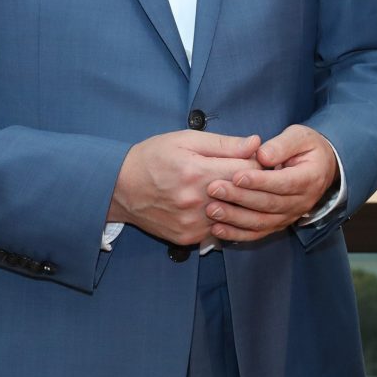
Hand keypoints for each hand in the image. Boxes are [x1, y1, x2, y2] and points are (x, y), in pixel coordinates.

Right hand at [109, 129, 262, 245]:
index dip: (257, 164)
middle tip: (248, 176)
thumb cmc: (153, 158)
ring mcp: (192, 223)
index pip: (249, 171)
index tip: (255, 160)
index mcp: (198, 173)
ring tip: (230, 190)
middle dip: (252, 185)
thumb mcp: (186, 140)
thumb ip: (224, 143)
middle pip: (245, 196)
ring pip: (234, 215)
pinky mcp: (187, 237)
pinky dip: (221, 218)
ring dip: (237, 204)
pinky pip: (218, 229)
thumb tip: (256, 143)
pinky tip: (213, 205)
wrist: (118, 188)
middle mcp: (196, 202)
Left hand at [204, 124, 338, 242]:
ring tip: (212, 209)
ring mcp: (290, 216)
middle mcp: (302, 202)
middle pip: (269, 204)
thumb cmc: (307, 148)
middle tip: (214, 189)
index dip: (260, 181)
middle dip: (240, 197)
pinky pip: (258, 233)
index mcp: (310, 178)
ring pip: (261, 222)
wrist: (321, 168)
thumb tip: (261, 155)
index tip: (236, 176)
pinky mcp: (278, 224)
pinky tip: (217, 229)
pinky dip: (237, 234)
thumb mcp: (300, 137)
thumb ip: (282, 144)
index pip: (284, 183)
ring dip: (235, 218)